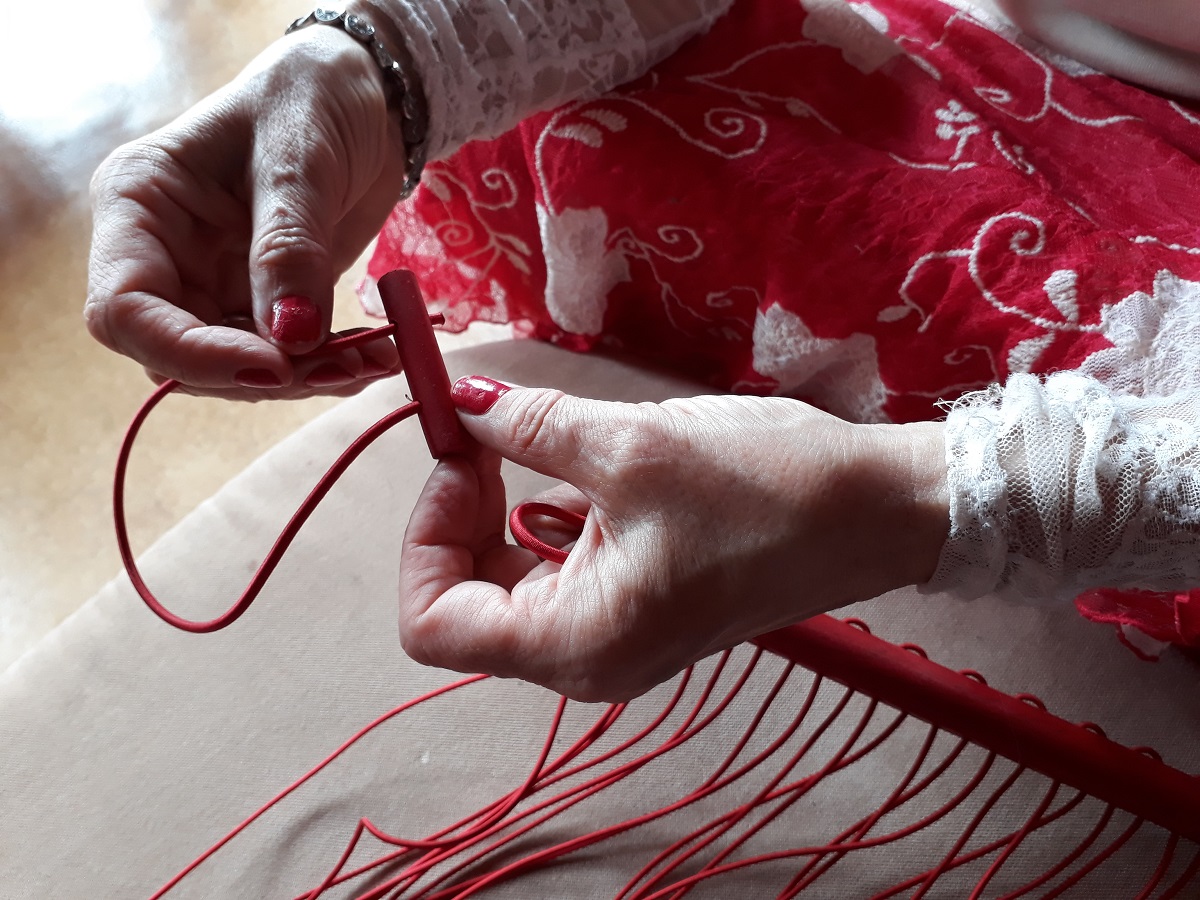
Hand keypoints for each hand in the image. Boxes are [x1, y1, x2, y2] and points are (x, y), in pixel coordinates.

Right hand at [86, 24, 407, 398]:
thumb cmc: (310, 99)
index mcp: (137, 206)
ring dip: (306, 379)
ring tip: (377, 358)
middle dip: (262, 375)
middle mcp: (161, 256)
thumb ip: (290, 246)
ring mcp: (208, 286)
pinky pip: (284, 360)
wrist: (357, 101)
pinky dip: (331, 368)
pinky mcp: (259, 306)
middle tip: (344, 367)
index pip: (123, 310)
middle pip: (180, 356)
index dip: (190, 354)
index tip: (274, 364)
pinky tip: (380, 355)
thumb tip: (291, 337)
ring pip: (236, 371)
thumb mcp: (300, 159)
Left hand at [399, 377, 948, 701]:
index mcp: (577, 643)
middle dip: (458, 517)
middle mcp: (588, 661)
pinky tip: (582, 471)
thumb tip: (461, 401)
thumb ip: (528, 427)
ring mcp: (618, 641)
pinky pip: (561, 576)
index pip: (432, 624)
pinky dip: (546, 521)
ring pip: (509, 588)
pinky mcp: (643, 611)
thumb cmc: (768, 489)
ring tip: (536, 444)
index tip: (462, 458)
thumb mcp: (633, 446)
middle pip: (465, 605)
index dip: (423, 537)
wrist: (878, 511)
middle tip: (489, 438)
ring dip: (500, 513)